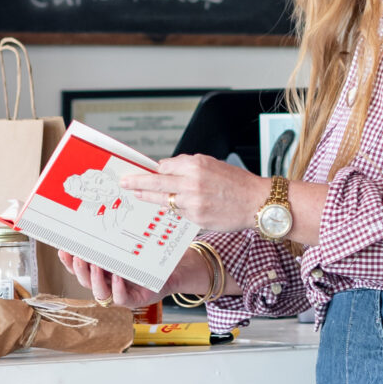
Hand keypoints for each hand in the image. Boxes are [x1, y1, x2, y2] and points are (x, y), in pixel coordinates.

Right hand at [58, 251, 164, 310]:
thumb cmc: (147, 257)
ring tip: (95, 266)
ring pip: (100, 293)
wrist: (172, 270)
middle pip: (85, 281)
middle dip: (79, 270)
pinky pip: (121, 298)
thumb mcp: (127, 246)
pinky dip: (118, 288)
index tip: (64, 250)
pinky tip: (117, 277)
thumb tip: (97, 217)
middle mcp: (107, 284)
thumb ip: (112, 241)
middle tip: (78, 257)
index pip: (79, 269)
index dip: (69, 262)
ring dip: (95, 280)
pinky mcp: (134, 300)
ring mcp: (119, 293)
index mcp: (101, 271)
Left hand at [116, 152, 265, 233]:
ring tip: (137, 195)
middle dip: (136, 182)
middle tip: (124, 182)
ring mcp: (193, 202)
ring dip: (150, 198)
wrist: (258, 203)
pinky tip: (172, 207)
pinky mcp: (196, 218)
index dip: (153, 170)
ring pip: (164, 199)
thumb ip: (189, 167)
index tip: (141, 171)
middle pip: (155, 182)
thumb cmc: (238, 184)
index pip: (164, 166)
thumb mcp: (213, 165)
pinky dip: (175, 209)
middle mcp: (192, 182)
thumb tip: (167, 169)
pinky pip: (179, 212)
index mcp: (196, 165)